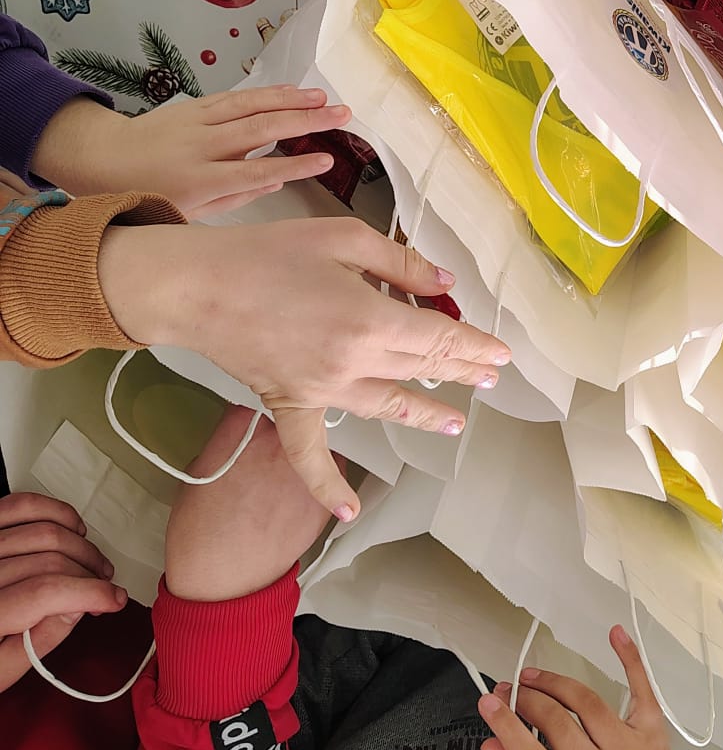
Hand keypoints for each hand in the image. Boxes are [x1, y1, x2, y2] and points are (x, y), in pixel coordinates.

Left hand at [0, 492, 126, 690]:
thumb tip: (79, 606)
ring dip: (82, 547)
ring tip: (91, 567)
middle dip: (90, 576)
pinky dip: (56, 511)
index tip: (114, 601)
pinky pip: (22, 505)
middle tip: (104, 592)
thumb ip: (37, 644)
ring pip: (45, 532)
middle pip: (52, 561)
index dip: (91, 593)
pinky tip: (71, 530)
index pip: (46, 592)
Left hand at [34, 83, 351, 218]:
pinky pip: (237, 97)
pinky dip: (267, 92)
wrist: (103, 158)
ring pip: (252, 106)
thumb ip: (236, 198)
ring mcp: (198, 121)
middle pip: (262, 130)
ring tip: (325, 98)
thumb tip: (279, 178)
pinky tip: (292, 90)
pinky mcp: (195, 105)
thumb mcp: (189, 211)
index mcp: (200, 181)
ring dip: (292, 99)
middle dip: (306, 121)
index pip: (257, 173)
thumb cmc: (149, 193)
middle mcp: (202, 146)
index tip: (328, 160)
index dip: (296, 166)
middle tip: (342, 115)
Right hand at [97, 218, 512, 517]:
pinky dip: (328, 486)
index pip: (439, 339)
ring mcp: (320, 391)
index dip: (474, 344)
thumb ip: (399, 263)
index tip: (500, 352)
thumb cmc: (269, 253)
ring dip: (424, 415)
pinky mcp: (288, 404)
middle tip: (489, 376)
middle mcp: (352, 364)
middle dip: (460, 371)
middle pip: (419, 369)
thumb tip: (444, 283)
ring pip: (385, 408)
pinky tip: (348, 511)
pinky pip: (310, 454)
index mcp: (370, 320)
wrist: (196, 285)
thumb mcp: (344, 238)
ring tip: (455, 422)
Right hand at [164, 407, 331, 601]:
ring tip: (285, 480)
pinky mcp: (326, 494)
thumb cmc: (200, 528)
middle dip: (286, 429)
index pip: (256, 402)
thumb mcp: (200, 469)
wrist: (223, 574)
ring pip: (318, 444)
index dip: (254, 417)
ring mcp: (308, 466)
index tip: (253, 427)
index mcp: (242, 428)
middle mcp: (280, 440)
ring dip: (310, 451)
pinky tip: (299, 497)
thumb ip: (228, 442)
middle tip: (271, 454)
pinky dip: (324, 479)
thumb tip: (242, 436)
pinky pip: (333, 474)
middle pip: (293, 418)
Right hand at [478, 626, 706, 749]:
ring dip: (554, 682)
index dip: (503, 721)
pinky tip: (614, 633)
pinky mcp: (653, 735)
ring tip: (533, 677)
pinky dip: (629, 659)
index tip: (487, 700)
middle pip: (553, 720)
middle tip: (509, 689)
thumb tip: (492, 745)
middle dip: (525, 698)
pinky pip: (640, 689)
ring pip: (585, 701)